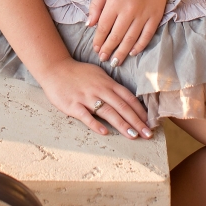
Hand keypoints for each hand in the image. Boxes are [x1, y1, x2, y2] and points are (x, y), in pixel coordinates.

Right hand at [36, 57, 151, 139]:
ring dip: (122, 124)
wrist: (55, 69)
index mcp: (107, 83)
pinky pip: (86, 116)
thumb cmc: (78, 73)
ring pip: (108, 112)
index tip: (150, 122)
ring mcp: (86, 97)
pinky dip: (95, 124)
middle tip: (148, 134)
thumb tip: (127, 98)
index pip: (128, 98)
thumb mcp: (99, 75)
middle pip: (122, 107)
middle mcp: (100, 90)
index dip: (140, 111)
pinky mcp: (73, 105)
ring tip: (133, 136)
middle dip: (137, 121)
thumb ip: (112, 86)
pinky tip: (104, 132)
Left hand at [87, 0, 166, 66]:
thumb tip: (89, 24)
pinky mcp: (155, 16)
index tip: (95, 49)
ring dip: (122, 52)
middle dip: (108, 49)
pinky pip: (147, 35)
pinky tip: (133, 52)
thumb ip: (96, 5)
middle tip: (103, 59)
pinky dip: (140, 46)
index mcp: (114, 3)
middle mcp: (128, 11)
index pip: (103, 27)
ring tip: (116, 61)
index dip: (98, 40)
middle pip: (116, 36)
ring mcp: (143, 15)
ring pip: (131, 39)